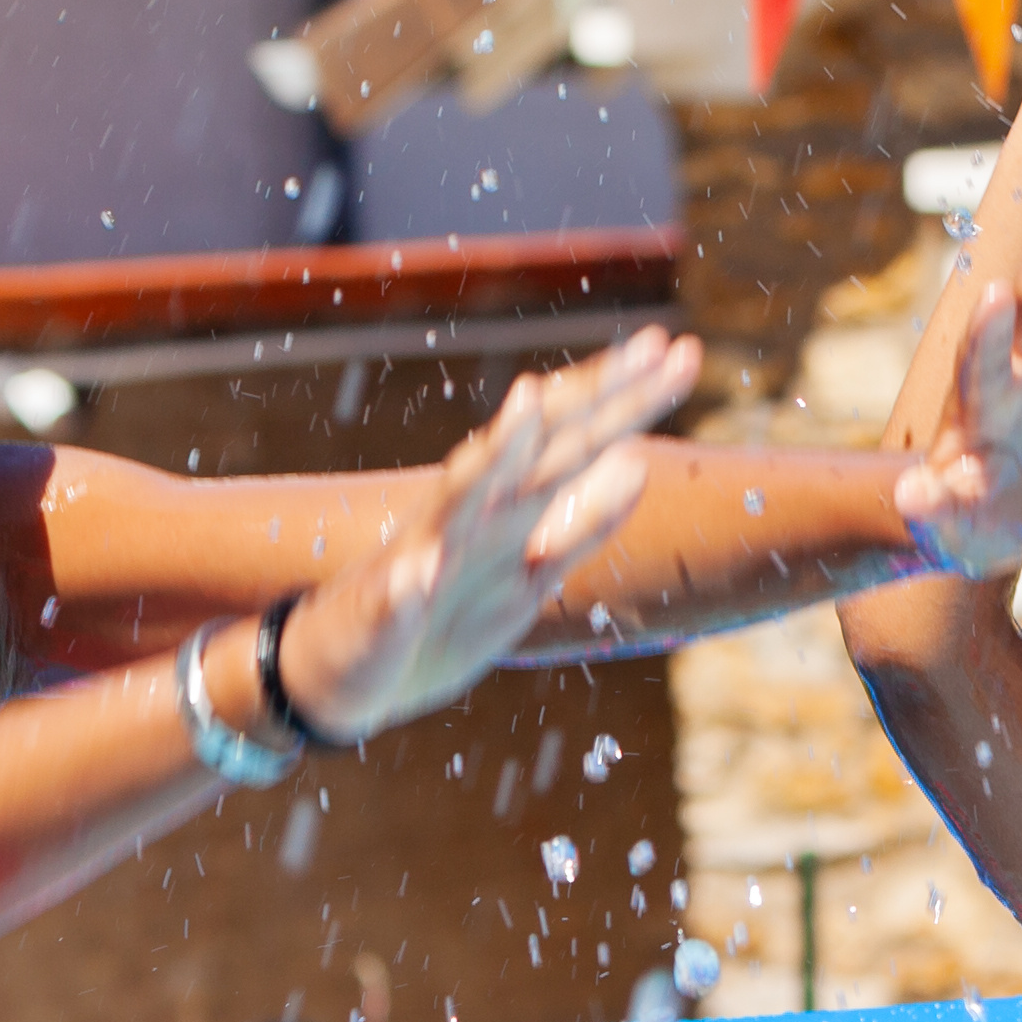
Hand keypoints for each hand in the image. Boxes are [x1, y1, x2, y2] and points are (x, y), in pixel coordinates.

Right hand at [275, 327, 692, 735]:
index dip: (626, 399)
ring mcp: (423, 558)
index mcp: (510, 509)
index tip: (681, 350)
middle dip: (591, 398)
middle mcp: (471, 517)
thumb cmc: (442, 615)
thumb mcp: (528, 573)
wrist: (340, 674)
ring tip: (529, 400)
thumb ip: (582, 525)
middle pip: (538, 449)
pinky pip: (396, 596)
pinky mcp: (381, 612)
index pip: (575, 441)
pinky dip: (408, 581)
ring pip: (461, 496)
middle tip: (646, 347)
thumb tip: (638, 465)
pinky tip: (420, 570)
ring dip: (496, 451)